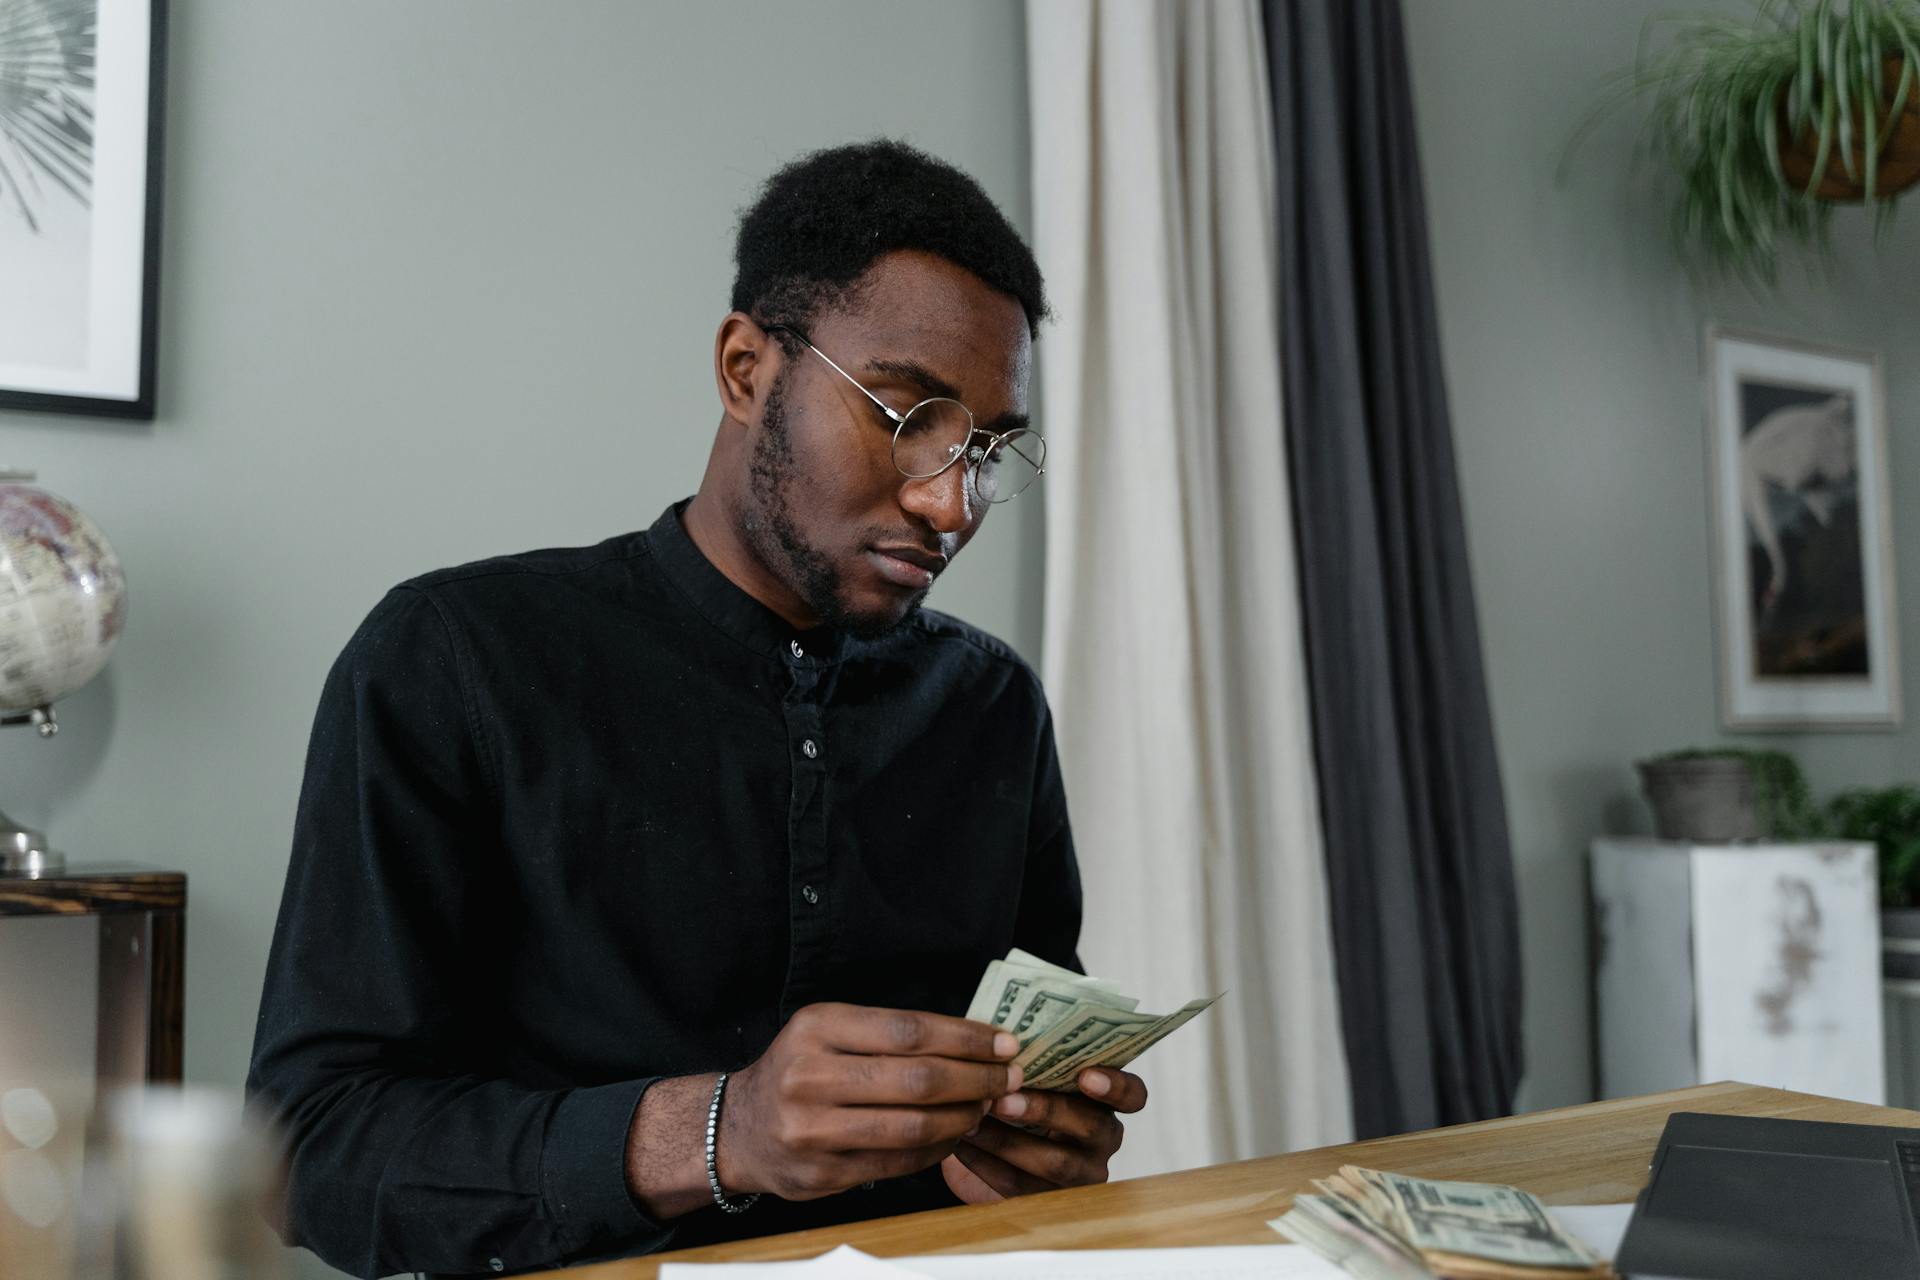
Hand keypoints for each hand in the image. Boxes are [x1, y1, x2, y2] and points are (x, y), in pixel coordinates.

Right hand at [721, 1003, 1022, 1200]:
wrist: (738, 1128)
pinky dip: (937, 1150)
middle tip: (1009, 1077)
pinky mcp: (822, 1173)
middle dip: (976, 1078)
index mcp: (816, 1028)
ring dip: (963, 1117)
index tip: (1004, 1042)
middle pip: (917, 1079)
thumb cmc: (799, 1070)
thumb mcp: (827, 1031)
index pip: (908, 1030)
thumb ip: (888, 1033)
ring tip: (986, 1107)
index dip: (966, 1037)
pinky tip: (955, 1135)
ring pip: (913, 1126)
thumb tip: (974, 1039)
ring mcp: (813, 1130)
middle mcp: (810, 1076)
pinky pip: (898, 1163)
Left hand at [940, 1066, 1147, 1201]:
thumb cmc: (1013, 1098)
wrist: (986, 1151)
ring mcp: (1082, 1175)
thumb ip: (1026, 1059)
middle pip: (1091, 1126)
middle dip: (1046, 1111)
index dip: (1116, 1086)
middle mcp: (1103, 1138)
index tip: (1086, 1074)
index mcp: (1105, 1100)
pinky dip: (988, 1165)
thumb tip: (997, 1034)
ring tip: (972, 1122)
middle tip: (1004, 1100)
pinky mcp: (1051, 1202)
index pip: (1133, 1095)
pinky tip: (961, 1147)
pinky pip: (1023, 1187)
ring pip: (1057, 1163)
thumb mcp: (1026, 1077)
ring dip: (1009, 1141)